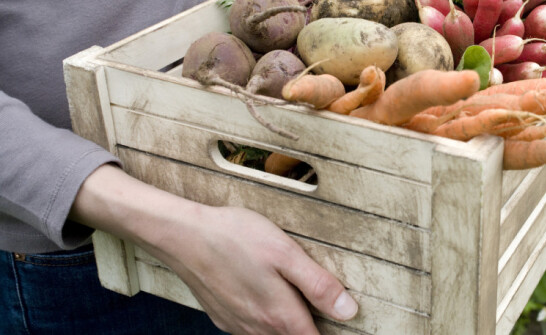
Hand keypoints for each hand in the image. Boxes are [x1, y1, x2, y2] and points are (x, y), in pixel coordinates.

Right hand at [71, 164, 357, 334]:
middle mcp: (257, 328)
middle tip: (320, 305)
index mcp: (280, 315)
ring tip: (294, 298)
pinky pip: (250, 329)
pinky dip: (264, 321)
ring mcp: (237, 325)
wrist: (182, 235)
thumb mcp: (285, 253)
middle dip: (309, 327)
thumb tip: (348, 311)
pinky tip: (266, 296)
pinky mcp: (222, 317)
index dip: (330, 332)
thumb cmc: (235, 237)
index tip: (341, 321)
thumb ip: (318, 285)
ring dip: (286, 325)